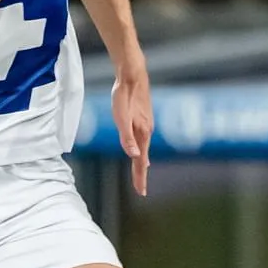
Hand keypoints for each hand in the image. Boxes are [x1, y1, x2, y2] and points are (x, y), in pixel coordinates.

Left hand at [111, 69, 151, 195]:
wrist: (133, 76)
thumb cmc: (124, 96)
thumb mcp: (121, 117)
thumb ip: (127, 137)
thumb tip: (134, 155)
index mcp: (142, 133)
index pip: (141, 161)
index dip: (140, 177)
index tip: (142, 192)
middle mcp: (146, 131)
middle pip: (144, 158)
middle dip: (141, 175)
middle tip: (141, 190)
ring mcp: (146, 125)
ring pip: (144, 149)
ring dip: (142, 164)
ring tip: (141, 175)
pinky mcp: (143, 119)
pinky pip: (143, 141)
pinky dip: (142, 152)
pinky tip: (141, 152)